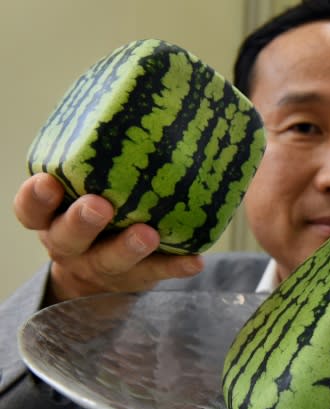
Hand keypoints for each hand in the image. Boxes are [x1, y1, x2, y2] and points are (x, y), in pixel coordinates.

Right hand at [14, 173, 203, 304]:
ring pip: (112, 260)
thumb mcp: (80, 192)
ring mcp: (103, 265)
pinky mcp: (138, 277)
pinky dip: (176, 266)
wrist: (97, 278)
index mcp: (51, 218)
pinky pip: (158, 273)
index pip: (32, 210)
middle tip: (100, 206)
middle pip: (68, 237)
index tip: (48, 182)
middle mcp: (71, 245)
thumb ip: (94, 165)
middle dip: (83, 222)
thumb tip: (136, 106)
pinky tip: (194, 260)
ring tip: (148, 234)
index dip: (37, 198)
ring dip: (129, 247)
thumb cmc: (92, 216)